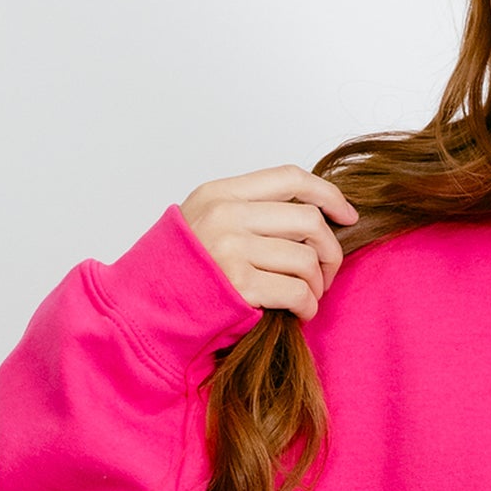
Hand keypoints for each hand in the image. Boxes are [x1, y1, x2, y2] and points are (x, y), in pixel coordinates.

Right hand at [179, 166, 359, 321]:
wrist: (143, 309)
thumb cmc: (180, 272)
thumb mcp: (205, 223)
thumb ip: (248, 211)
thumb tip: (309, 216)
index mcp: (220, 194)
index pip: (290, 178)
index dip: (328, 195)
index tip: (347, 216)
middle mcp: (226, 215)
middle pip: (308, 220)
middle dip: (329, 250)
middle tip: (325, 273)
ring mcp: (231, 249)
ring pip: (306, 259)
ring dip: (317, 284)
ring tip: (307, 296)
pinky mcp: (239, 285)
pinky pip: (297, 292)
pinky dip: (307, 306)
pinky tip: (299, 312)